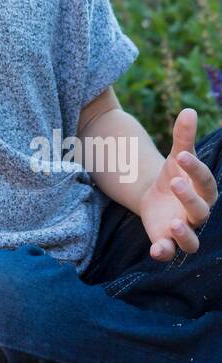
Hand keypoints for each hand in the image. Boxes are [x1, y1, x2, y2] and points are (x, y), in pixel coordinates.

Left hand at [138, 108, 216, 261]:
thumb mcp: (176, 156)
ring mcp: (183, 229)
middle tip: (174, 182)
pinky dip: (164, 252)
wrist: (157, 197)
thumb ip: (183, 136)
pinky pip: (169, 252)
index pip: (205, 180)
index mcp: (203, 190)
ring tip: (172, 223)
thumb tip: (189, 110)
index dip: (196, 169)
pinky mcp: (166, 241)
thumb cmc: (174, 174)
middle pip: (201, 210)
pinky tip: (156, 250)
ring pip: (191, 239)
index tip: (181, 154)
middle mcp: (197, 213)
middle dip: (189, 198)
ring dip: (184, 233)